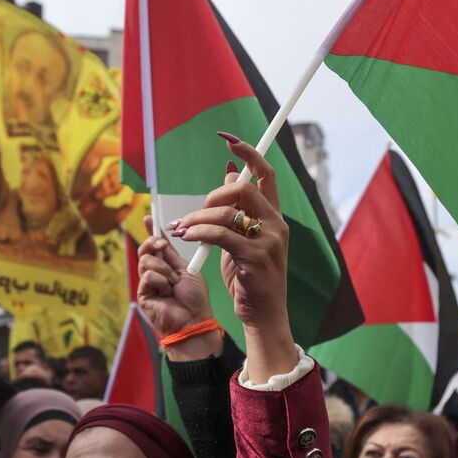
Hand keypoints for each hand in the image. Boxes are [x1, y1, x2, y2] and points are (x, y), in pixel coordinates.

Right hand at [137, 218, 219, 359]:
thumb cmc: (194, 298)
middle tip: (163, 247)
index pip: (155, 245)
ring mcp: (147, 283)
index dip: (150, 231)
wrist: (194, 319)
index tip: (148, 217)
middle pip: (145, 249)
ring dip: (164, 270)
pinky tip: (167, 292)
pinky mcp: (142, 294)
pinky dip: (160, 281)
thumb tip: (163, 236)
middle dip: (154, 244)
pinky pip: (147, 276)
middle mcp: (155, 273)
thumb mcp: (186, 270)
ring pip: (146, 261)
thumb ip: (172, 255)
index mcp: (167, 266)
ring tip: (173, 284)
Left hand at [171, 133, 295, 380]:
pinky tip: (186, 237)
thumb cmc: (249, 279)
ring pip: (227, 212)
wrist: (264, 315)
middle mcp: (276, 225)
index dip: (248, 153)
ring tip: (181, 229)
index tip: (229, 141)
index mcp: (275, 218)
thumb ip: (236, 210)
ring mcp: (268, 241)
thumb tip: (229, 173)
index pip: (266, 174)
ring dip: (197, 218)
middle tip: (194, 215)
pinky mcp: (254, 257)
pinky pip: (219, 234)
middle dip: (213, 195)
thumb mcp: (242, 241)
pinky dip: (198, 232)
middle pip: (243, 188)